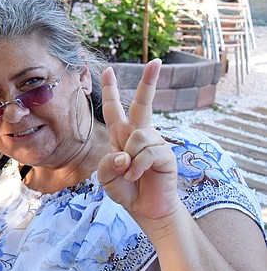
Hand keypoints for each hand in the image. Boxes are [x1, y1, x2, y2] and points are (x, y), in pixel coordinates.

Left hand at [98, 59, 179, 225]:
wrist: (145, 209)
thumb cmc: (125, 190)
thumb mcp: (105, 176)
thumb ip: (107, 164)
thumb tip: (124, 154)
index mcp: (122, 135)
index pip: (115, 108)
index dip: (110, 90)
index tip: (107, 69)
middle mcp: (139, 135)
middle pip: (143, 104)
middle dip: (149, 82)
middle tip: (156, 61)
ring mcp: (154, 143)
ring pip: (137, 136)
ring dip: (128, 157)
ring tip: (130, 173)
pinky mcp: (165, 155)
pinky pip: (146, 152)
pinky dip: (137, 166)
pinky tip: (137, 176)